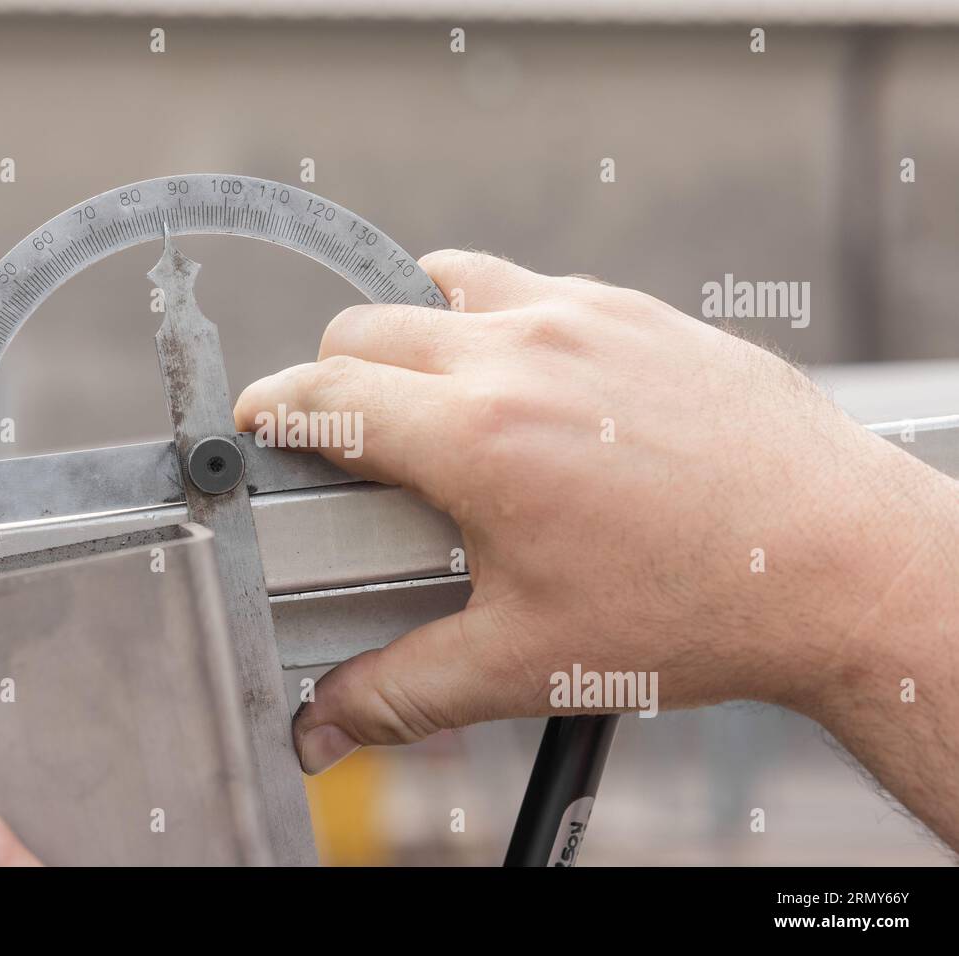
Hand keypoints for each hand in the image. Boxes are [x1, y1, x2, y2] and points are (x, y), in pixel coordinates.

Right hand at [235, 250, 958, 847]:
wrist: (840, 563)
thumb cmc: (695, 610)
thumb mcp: (529, 663)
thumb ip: (402, 691)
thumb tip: (325, 724)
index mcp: (478, 436)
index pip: (324, 394)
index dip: (269, 411)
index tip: (257, 428)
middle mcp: (522, 353)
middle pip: (365, 329)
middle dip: (331, 379)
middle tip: (348, 443)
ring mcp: (583, 316)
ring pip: (440, 283)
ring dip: (409, 332)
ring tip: (429, 400)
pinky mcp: (635, 308)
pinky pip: (525, 285)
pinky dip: (491, 320)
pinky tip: (524, 386)